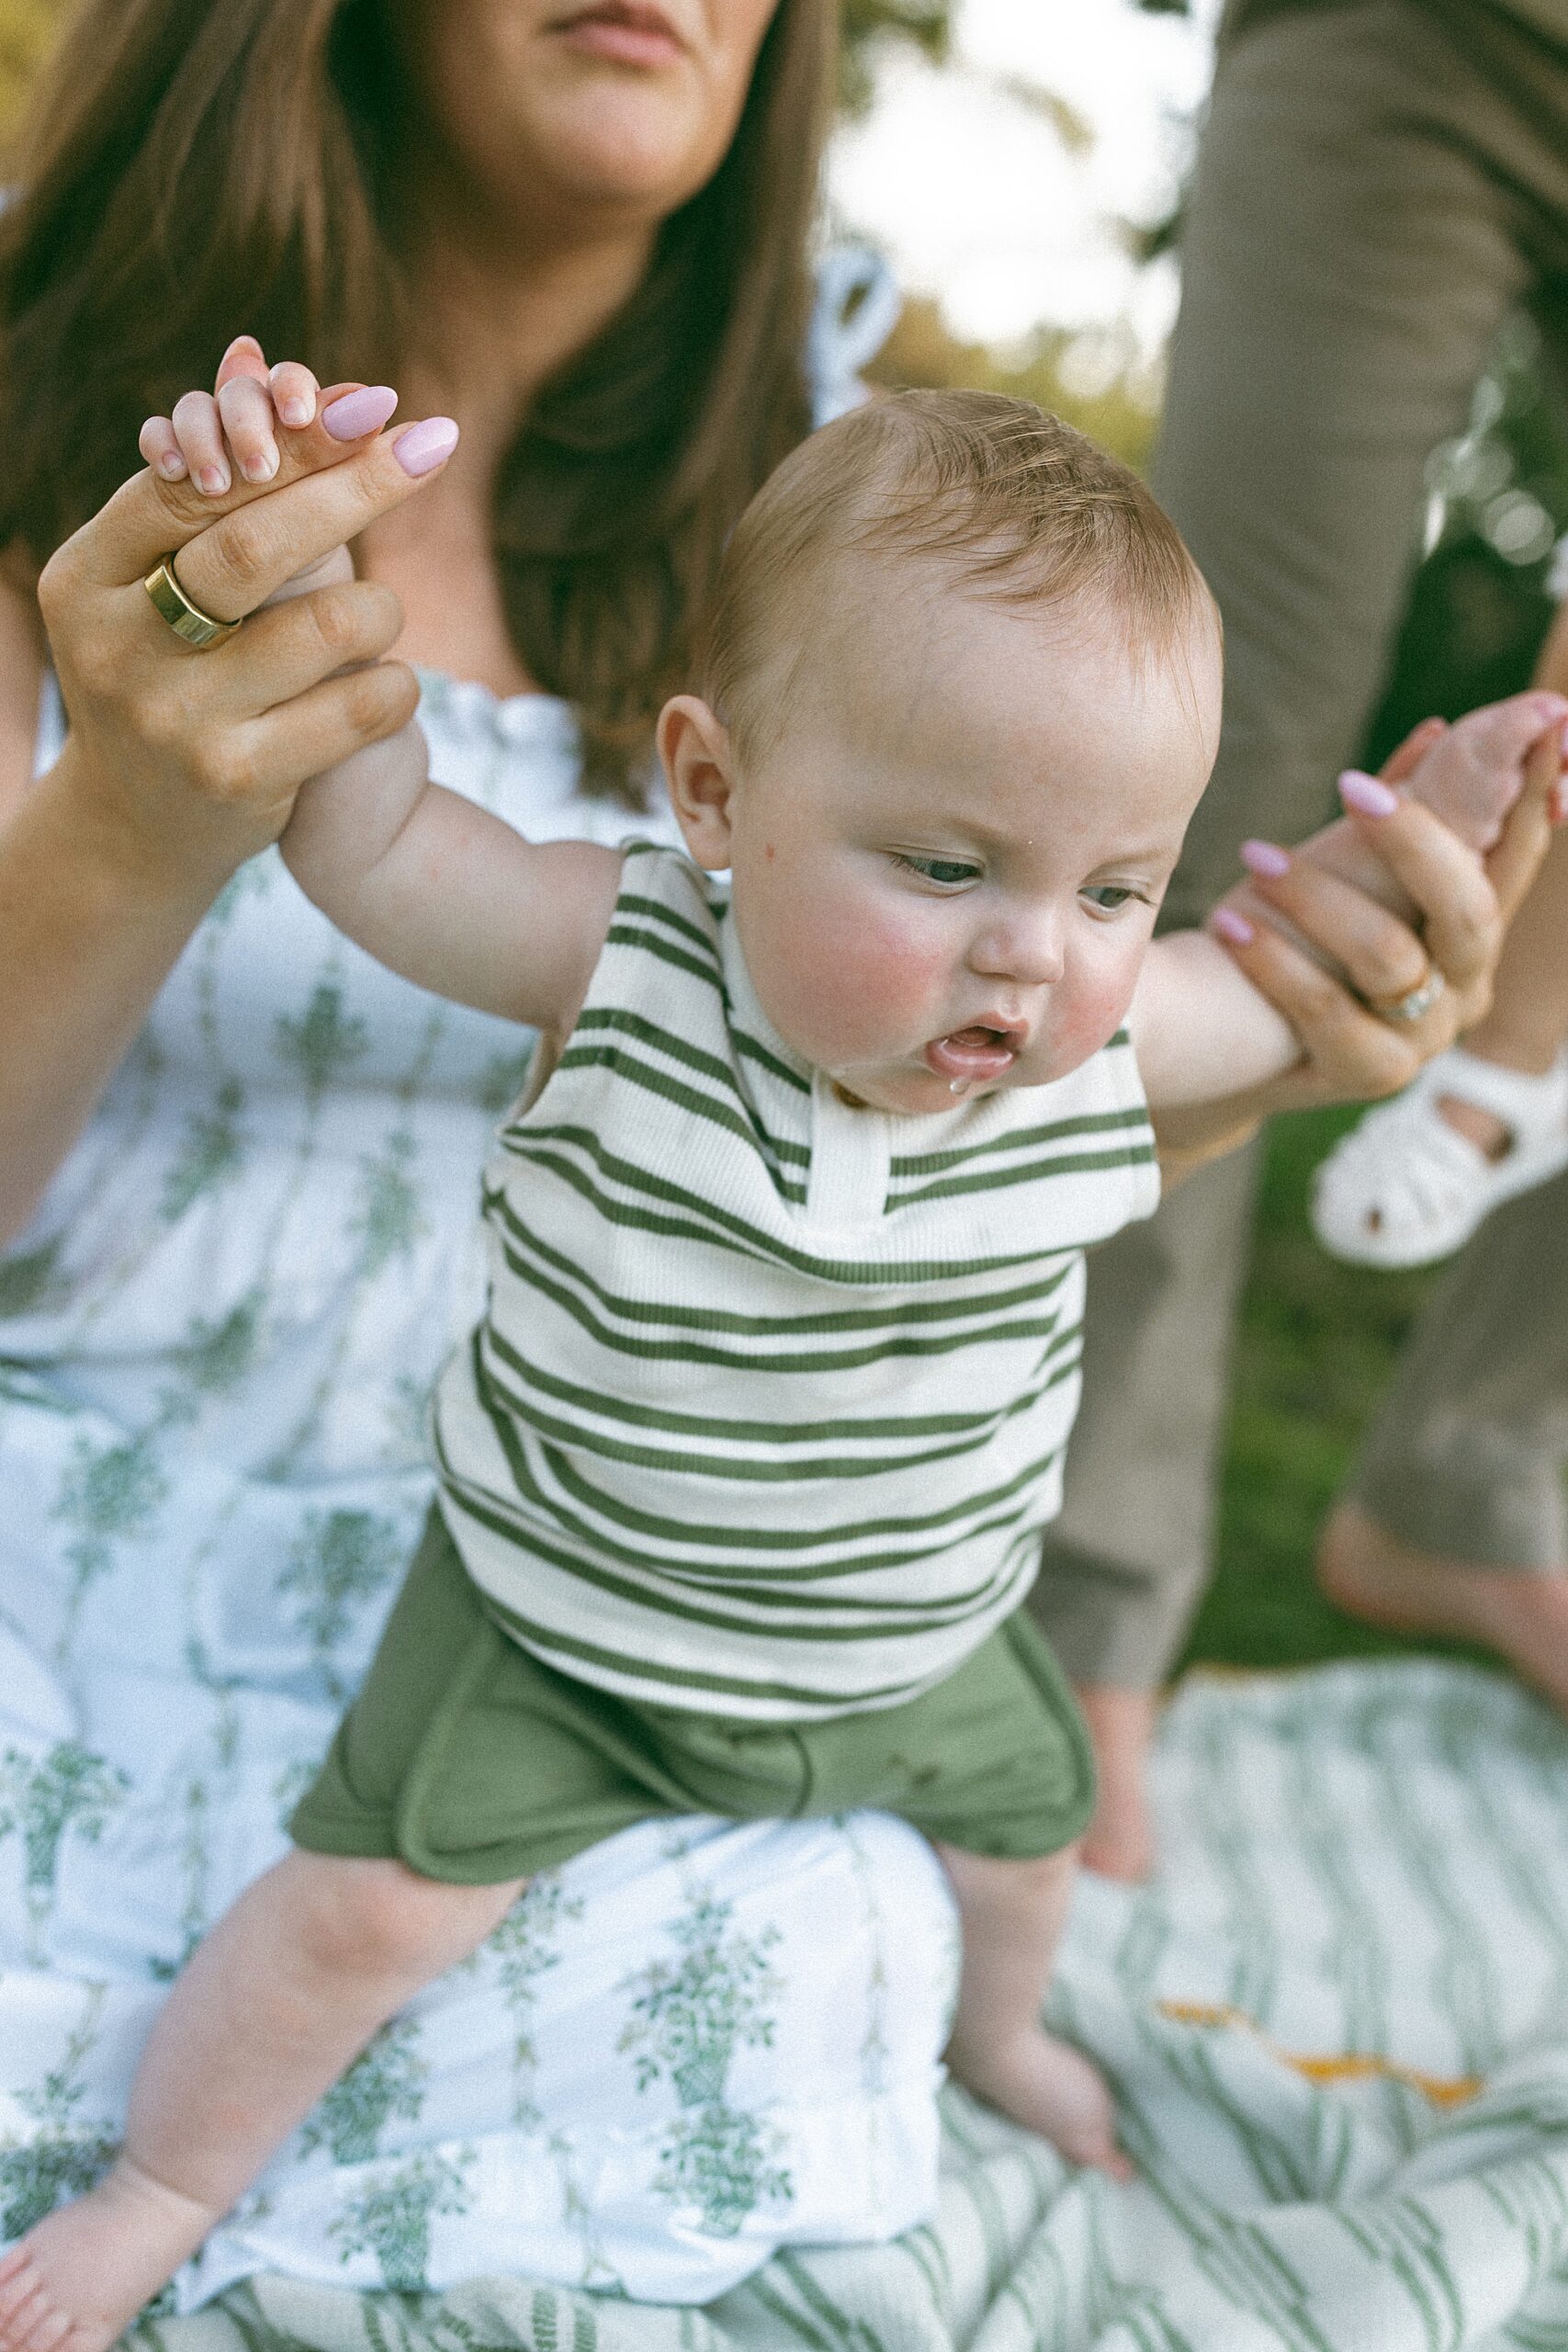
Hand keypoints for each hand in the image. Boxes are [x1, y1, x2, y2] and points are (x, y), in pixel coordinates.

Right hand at [38, 333, 457, 909]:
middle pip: (255, 545)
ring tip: (382, 617)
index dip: (286, 440)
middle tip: (431, 441)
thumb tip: (258, 351)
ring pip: (322, 626)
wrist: (139, 828)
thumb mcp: (158, 579)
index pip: (193, 486)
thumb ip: (210, 482)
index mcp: (85, 577)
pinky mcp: (236, 782)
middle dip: (353, 486)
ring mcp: (174, 721)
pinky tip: (392, 686)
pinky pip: (357, 706)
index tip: (370, 404)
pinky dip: (396, 684)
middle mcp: (116, 648)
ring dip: (379, 607)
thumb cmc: (167, 672)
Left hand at [1155, 716, 1564, 1177]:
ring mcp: (1425, 1034)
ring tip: (1255, 856)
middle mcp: (1467, 980)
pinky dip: (1274, 961)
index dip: (1535, 787)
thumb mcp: (1351, 869)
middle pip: (1468, 907)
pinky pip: (1327, 1010)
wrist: (1227, 1042)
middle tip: (1349, 785)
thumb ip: (1401, 808)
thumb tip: (1438, 731)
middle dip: (1412, 840)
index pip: (1518, 846)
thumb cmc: (1298, 937)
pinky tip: (1228, 923)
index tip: (1547, 718)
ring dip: (1316, 898)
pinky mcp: (1369, 1072)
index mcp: (1475, 919)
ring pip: (1390, 955)